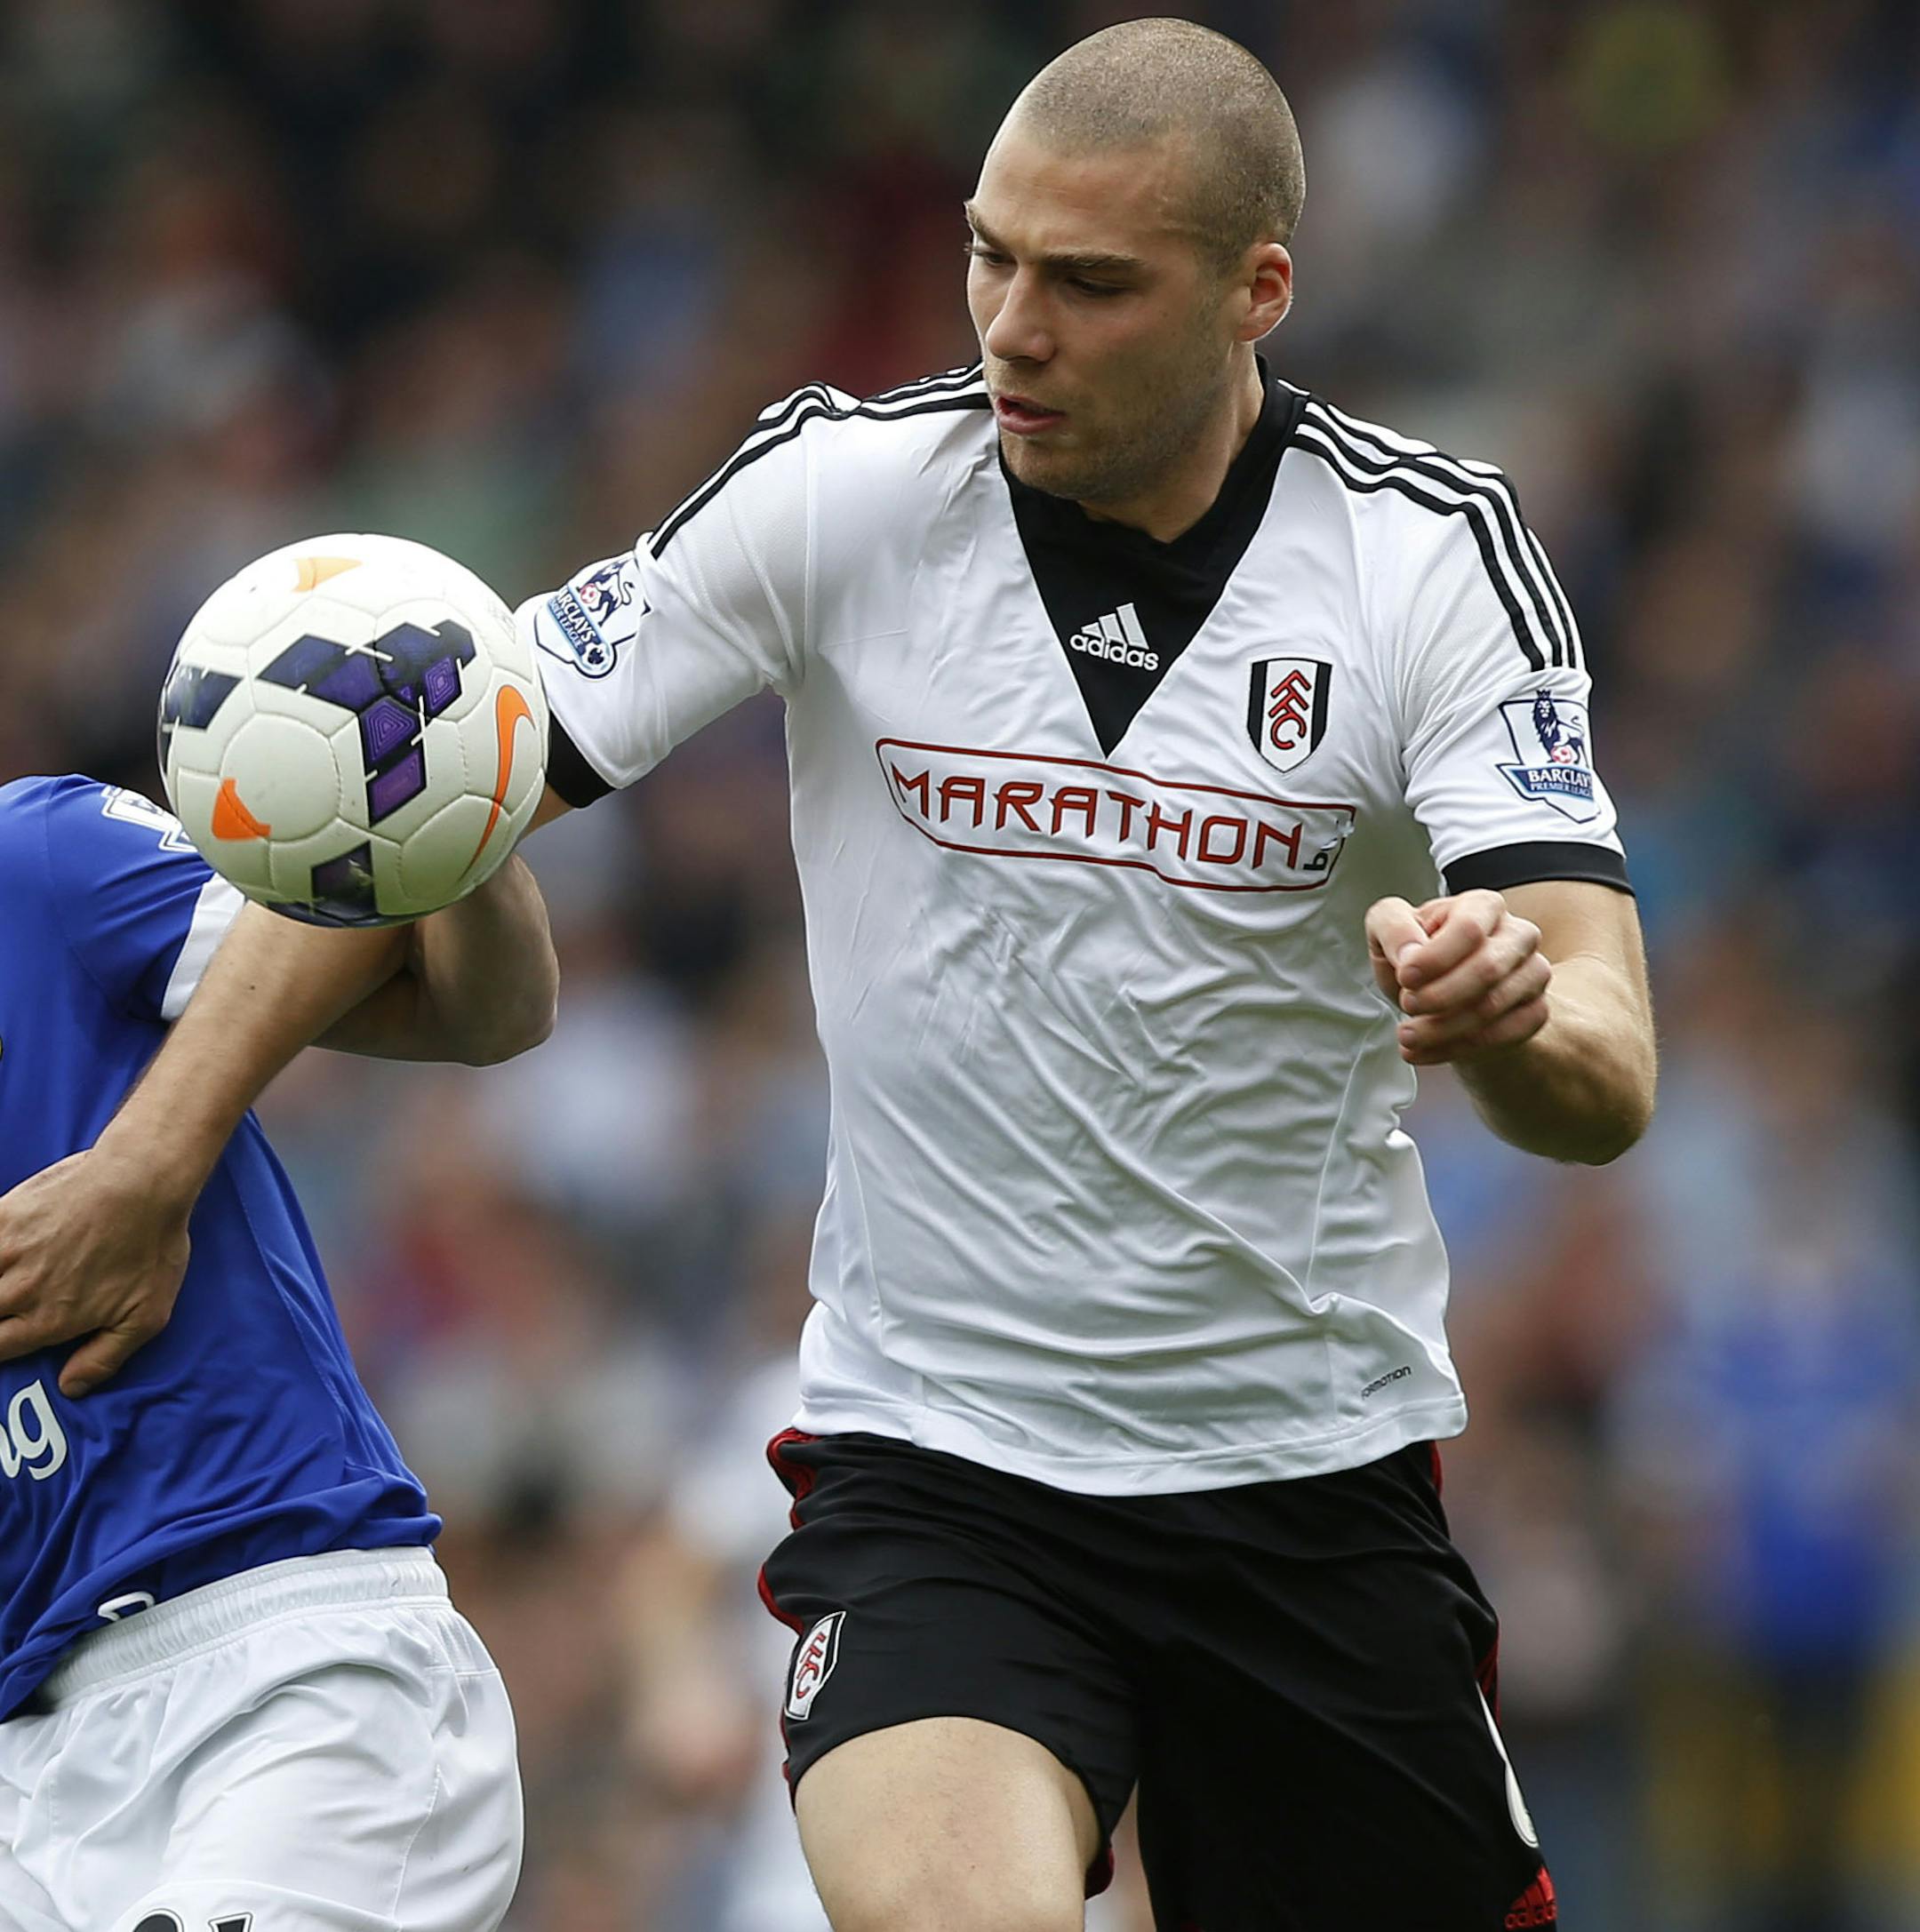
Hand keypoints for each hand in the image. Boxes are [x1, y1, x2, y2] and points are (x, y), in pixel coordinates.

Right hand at [0, 1149, 192, 1395]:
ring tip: (2, 1287)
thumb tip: (70, 1388)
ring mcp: (8, 1251)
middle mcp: (20, 1291)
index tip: (3, 1339)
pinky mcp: (5, 1215)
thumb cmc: (150, 1248)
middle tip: (4, 1310)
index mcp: (49, 1320)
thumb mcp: (146, 1315)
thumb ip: (104, 1357)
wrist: (143, 1182)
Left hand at [1364, 889, 1550, 1066]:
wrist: (1443, 996)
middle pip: (1487, 969)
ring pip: (1492, 1007)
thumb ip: (1392, 927)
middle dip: (1439, 996)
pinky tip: (1427, 1049)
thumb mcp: (1388, 930)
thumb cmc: (1418, 957)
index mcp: (1483, 906)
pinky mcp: (1536, 1011)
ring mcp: (1533, 973)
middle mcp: (1517, 935)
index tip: (1405, 978)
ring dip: (1441, 1028)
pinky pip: (1504, 1036)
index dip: (1435, 958)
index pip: (1469, 928)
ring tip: (1408, 1035)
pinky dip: (1456, 1048)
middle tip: (1407, 1005)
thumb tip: (1411, 953)